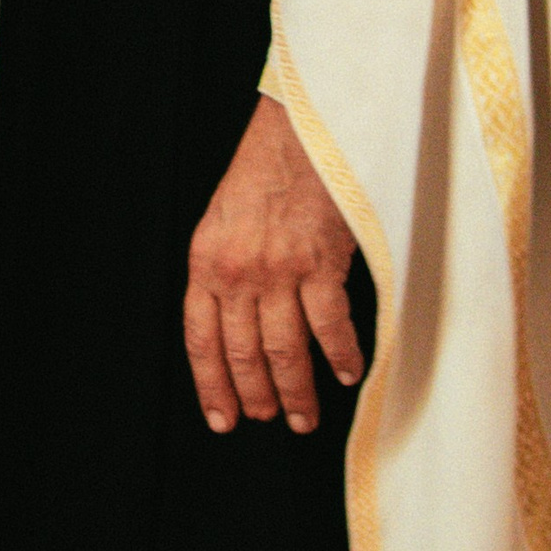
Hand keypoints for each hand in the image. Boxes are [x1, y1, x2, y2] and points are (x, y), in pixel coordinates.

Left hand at [183, 93, 365, 433]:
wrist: (297, 130)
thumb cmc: (260, 173)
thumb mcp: (220, 221)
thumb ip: (222, 272)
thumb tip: (233, 328)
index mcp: (205, 260)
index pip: (200, 339)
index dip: (210, 385)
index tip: (221, 419)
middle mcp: (237, 271)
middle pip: (243, 353)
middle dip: (256, 396)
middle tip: (271, 419)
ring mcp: (279, 270)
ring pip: (285, 351)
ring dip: (297, 392)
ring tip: (304, 418)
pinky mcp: (319, 263)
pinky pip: (330, 327)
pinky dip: (342, 356)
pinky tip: (349, 374)